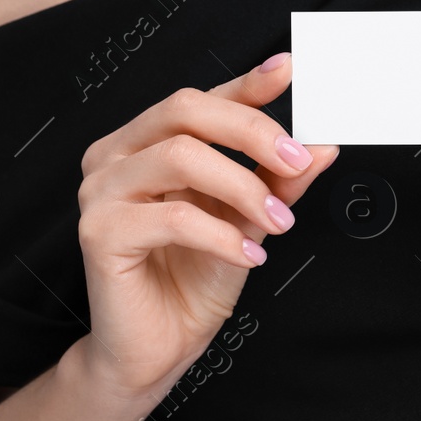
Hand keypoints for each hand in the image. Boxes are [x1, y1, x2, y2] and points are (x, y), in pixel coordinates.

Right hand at [74, 51, 339, 402]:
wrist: (155, 350)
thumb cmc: (192, 280)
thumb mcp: (247, 221)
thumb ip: (276, 181)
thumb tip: (321, 145)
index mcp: (145, 142)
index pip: (200, 100)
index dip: (246, 83)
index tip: (290, 70)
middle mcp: (115, 155)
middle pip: (184, 110)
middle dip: (251, 130)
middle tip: (298, 159)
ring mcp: (101, 191)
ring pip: (179, 156)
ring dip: (242, 186)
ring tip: (278, 223)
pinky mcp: (100, 232)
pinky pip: (172, 217)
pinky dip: (221, 234)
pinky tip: (249, 254)